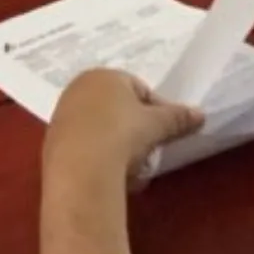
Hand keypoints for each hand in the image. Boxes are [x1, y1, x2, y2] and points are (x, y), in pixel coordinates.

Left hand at [44, 69, 205, 190]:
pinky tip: (112, 177)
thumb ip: (178, 118)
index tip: (165, 133)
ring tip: (132, 170)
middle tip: (149, 152)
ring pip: (102, 131)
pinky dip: (101, 159)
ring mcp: (63, 116)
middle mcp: (78, 90)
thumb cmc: (122, 134)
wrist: (79, 169)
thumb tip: (200, 115)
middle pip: (118, 110)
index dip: (157, 111)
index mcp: (103, 76)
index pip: (139, 88)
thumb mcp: (157, 125)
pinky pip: (86, 148)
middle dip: (137, 132)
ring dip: (120, 148)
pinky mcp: (53, 144)